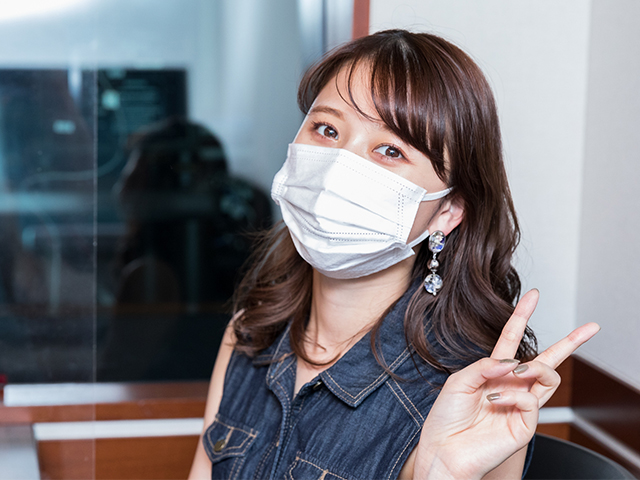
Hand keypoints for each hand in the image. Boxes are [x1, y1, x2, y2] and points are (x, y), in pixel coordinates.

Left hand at [412, 289, 599, 479]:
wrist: (443, 449)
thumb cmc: (446, 418)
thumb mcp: (458, 381)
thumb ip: (484, 365)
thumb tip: (512, 360)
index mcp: (493, 372)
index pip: (512, 338)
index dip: (522, 316)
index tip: (533, 295)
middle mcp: (511, 386)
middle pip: (547, 359)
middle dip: (571, 342)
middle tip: (590, 327)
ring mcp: (520, 405)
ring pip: (548, 376)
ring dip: (534, 366)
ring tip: (516, 370)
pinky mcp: (525, 424)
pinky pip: (531, 399)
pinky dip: (514, 394)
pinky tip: (496, 399)